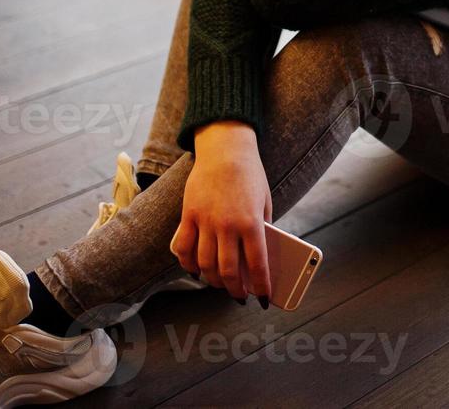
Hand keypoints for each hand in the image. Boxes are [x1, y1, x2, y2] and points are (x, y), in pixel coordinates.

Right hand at [169, 120, 272, 303]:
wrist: (225, 148)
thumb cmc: (250, 176)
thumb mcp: (265, 202)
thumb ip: (263, 229)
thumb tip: (259, 258)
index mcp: (251, 223)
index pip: (258, 265)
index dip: (260, 287)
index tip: (263, 299)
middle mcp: (227, 225)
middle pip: (228, 271)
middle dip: (235, 290)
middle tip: (240, 296)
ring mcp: (205, 221)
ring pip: (204, 264)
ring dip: (212, 280)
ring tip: (219, 284)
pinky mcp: (188, 215)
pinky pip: (183, 248)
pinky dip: (187, 264)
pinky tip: (194, 270)